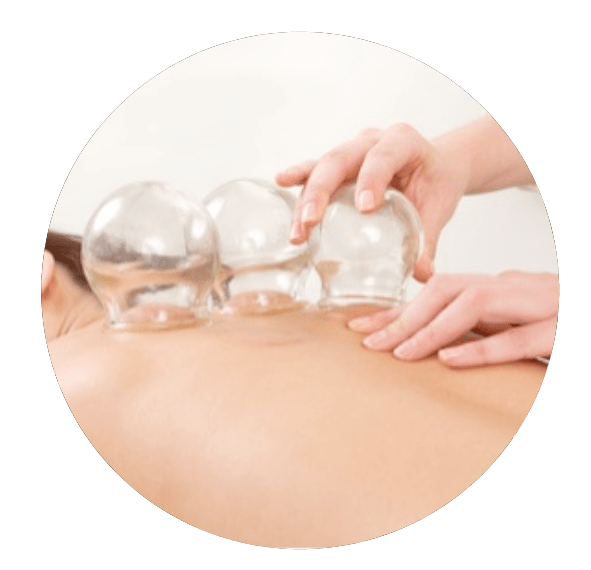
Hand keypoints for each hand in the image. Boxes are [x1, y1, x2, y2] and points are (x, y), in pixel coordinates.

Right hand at [276, 123, 470, 281]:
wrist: (434, 167)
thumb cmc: (436, 183)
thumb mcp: (438, 208)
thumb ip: (429, 239)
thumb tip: (422, 274)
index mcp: (403, 142)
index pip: (384, 156)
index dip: (372, 178)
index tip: (365, 207)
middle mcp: (372, 140)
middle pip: (340, 159)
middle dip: (321, 191)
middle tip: (310, 221)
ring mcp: (352, 150)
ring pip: (322, 168)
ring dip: (306, 199)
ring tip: (297, 231)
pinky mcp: (339, 165)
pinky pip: (315, 169)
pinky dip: (300, 178)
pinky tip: (281, 182)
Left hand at [347, 272, 558, 366]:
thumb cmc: (558, 324)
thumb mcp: (513, 324)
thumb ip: (479, 328)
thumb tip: (435, 345)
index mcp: (498, 289)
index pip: (436, 292)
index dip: (396, 309)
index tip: (360, 328)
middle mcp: (513, 290)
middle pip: (447, 291)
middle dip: (403, 316)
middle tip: (367, 342)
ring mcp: (538, 306)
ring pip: (475, 305)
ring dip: (431, 329)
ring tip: (398, 352)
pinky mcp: (561, 332)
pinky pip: (518, 338)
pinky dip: (482, 348)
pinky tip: (450, 360)